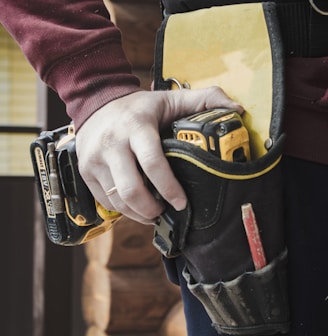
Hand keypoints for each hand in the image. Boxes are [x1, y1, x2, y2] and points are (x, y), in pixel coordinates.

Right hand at [76, 87, 242, 223]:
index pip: (153, 163)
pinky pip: (106, 202)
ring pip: (118, 201)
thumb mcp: (169, 99)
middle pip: (131, 190)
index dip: (170, 188)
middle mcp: (112, 144)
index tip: (182, 203)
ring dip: (138, 214)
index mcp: (136, 127)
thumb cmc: (137, 107)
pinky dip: (123, 210)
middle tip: (166, 211)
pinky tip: (136, 206)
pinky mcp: (86, 172)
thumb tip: (236, 110)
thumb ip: (203, 100)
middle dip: (152, 209)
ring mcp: (95, 160)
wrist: (96, 103)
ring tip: (153, 212)